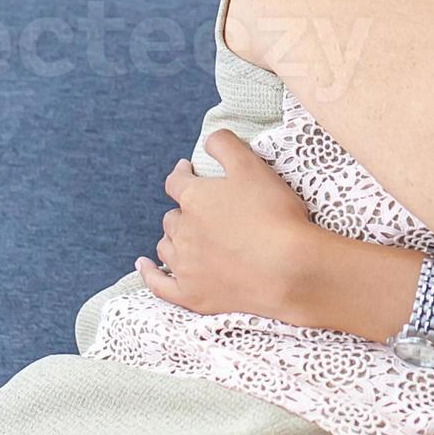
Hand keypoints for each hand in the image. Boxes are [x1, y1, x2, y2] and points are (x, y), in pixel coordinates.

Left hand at [137, 129, 326, 320]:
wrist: (289, 270)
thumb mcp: (252, 167)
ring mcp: (185, 266)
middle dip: (184, 212)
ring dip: (173, 239)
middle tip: (203, 212)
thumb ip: (225, 145)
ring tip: (185, 238)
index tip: (187, 170)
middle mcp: (182, 231)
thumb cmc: (273, 215)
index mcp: (194, 198)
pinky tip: (144, 266)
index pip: (177, 181)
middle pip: (172, 217)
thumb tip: (208, 139)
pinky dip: (149, 273)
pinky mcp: (192, 295)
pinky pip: (159, 284)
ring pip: (166, 247)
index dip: (182, 174)